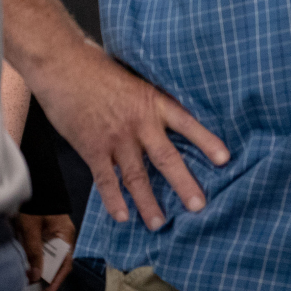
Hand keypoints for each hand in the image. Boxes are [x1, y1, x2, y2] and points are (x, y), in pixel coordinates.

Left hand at [15, 212, 74, 290]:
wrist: (38, 184)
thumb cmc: (36, 205)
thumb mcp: (31, 229)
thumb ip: (34, 252)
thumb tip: (35, 276)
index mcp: (67, 235)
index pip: (66, 263)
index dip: (56, 280)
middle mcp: (66, 236)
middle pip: (59, 262)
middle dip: (48, 276)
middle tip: (36, 290)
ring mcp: (59, 234)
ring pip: (52, 257)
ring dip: (43, 268)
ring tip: (32, 280)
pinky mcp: (51, 232)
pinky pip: (47, 250)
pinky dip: (40, 259)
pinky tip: (32, 265)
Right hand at [28, 41, 229, 230]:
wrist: (64, 67)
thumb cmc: (102, 70)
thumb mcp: (138, 80)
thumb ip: (153, 102)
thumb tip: (170, 118)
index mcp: (155, 103)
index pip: (188, 124)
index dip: (207, 142)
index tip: (225, 160)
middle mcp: (140, 124)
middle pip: (167, 158)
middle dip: (184, 184)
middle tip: (198, 206)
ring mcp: (116, 139)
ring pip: (137, 176)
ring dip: (148, 202)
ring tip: (159, 223)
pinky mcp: (92, 149)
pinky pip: (106, 180)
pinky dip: (114, 200)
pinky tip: (122, 216)